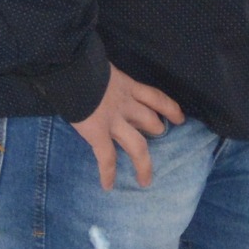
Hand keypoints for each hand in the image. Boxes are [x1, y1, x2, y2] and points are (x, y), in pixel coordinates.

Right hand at [74, 66, 181, 192]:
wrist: (70, 67)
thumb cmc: (81, 62)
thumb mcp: (100, 66)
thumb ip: (104, 77)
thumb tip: (95, 78)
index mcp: (127, 86)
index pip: (155, 97)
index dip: (170, 109)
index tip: (179, 118)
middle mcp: (126, 105)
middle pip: (151, 122)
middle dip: (156, 130)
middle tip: (155, 139)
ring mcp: (114, 121)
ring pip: (138, 146)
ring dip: (143, 164)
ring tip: (145, 180)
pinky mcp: (98, 134)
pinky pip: (106, 158)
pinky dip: (108, 173)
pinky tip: (108, 186)